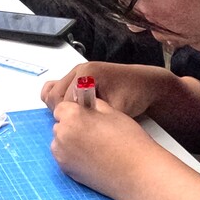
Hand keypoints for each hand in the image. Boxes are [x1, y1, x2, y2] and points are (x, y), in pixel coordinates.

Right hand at [41, 62, 165, 118]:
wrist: (146, 84)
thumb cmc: (134, 94)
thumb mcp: (116, 109)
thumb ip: (96, 118)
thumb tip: (79, 130)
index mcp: (87, 74)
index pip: (62, 100)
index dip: (70, 118)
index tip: (82, 127)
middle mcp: (79, 70)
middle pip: (53, 95)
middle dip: (63, 112)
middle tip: (80, 123)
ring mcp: (78, 73)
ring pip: (53, 92)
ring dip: (62, 107)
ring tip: (79, 118)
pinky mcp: (79, 78)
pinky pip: (60, 89)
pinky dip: (62, 101)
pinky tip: (77, 111)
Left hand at [50, 98, 155, 199]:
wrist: (138, 173)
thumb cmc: (130, 142)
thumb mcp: (113, 113)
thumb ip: (93, 105)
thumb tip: (85, 104)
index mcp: (73, 117)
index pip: (62, 108)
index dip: (75, 111)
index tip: (86, 115)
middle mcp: (63, 135)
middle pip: (60, 125)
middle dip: (72, 125)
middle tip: (94, 131)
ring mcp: (62, 155)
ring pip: (61, 142)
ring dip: (72, 141)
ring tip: (95, 145)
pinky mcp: (67, 171)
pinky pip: (64, 157)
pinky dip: (74, 155)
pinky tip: (93, 157)